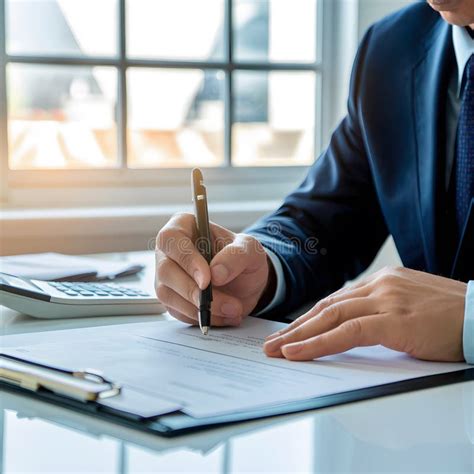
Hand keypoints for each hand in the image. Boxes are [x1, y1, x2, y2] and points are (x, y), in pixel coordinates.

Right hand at [155, 213, 270, 326]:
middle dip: (194, 291)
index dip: (187, 260)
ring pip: (167, 294)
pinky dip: (202, 318)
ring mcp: (167, 276)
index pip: (171, 239)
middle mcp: (169, 251)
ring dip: (200, 308)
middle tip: (225, 302)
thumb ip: (236, 255)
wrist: (246, 282)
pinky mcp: (171, 299)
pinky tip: (224, 315)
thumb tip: (215, 273)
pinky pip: (178, 312)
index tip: (208, 280)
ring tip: (233, 310)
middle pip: (165, 270)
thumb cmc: (243, 257)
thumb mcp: (250, 249)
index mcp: (183, 226)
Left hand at [263, 267, 466, 361]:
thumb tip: (356, 329)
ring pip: (331, 316)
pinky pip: (347, 332)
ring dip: (300, 335)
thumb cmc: (454, 317)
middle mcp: (380, 284)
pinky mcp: (394, 318)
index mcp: (384, 281)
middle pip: (327, 306)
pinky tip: (299, 352)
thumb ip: (383, 313)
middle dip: (296, 327)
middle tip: (273, 343)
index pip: (337, 300)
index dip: (310, 318)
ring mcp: (386, 299)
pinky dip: (319, 342)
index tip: (292, 332)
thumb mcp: (412, 308)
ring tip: (278, 350)